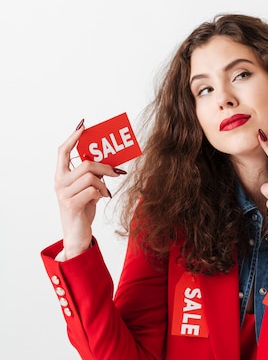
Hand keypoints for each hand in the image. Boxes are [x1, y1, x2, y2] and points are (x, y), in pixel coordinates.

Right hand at [54, 122, 125, 258]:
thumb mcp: (88, 189)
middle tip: (115, 172)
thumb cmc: (83, 209)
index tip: (83, 126)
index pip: (62, 151)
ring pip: (91, 176)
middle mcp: (59, 183)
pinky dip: (102, 193)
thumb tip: (108, 162)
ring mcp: (63, 194)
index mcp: (61, 176)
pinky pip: (93, 190)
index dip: (73, 137)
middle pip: (85, 163)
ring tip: (105, 192)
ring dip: (104, 183)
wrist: (77, 234)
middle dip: (104, 166)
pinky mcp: (71, 204)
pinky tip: (102, 199)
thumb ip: (92, 175)